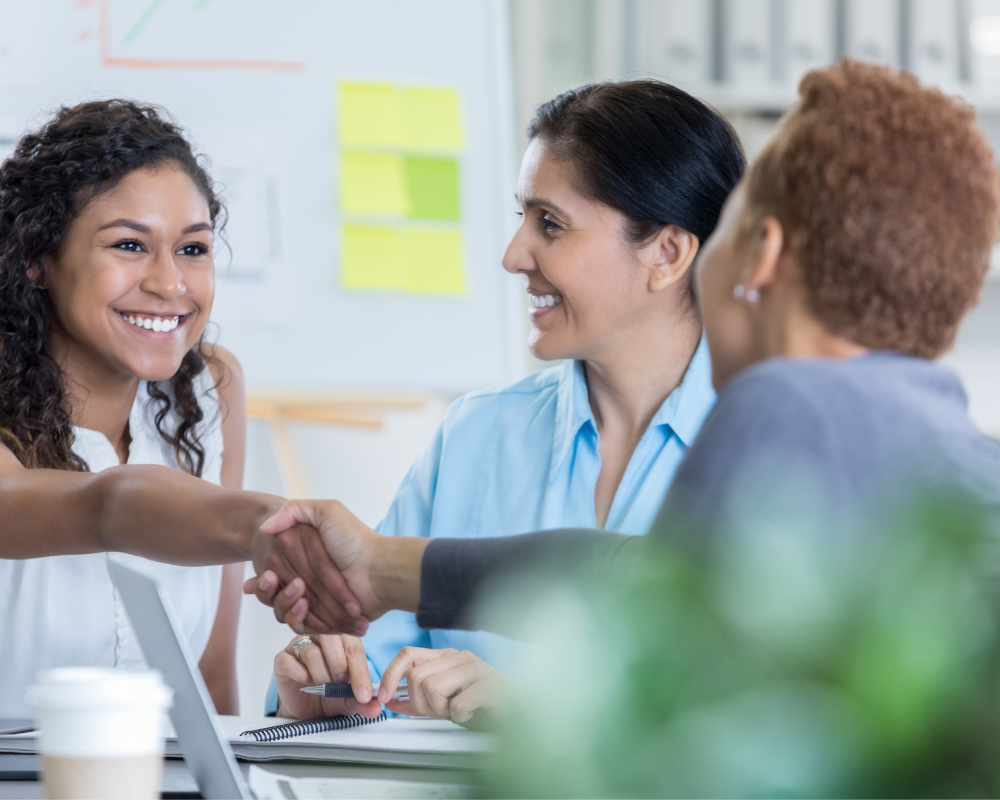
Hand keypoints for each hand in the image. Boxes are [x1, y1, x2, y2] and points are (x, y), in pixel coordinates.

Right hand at [247, 500, 428, 631]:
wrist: (379, 568)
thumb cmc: (354, 538)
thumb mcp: (327, 511)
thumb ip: (294, 510)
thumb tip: (265, 526)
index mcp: (303, 558)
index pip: (273, 571)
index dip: (264, 577)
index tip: (266, 574)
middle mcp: (306, 580)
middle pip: (274, 594)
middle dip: (270, 590)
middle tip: (274, 580)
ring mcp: (314, 601)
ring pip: (282, 611)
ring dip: (284, 603)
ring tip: (298, 593)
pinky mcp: (324, 619)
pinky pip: (300, 625)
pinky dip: (298, 618)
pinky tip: (303, 605)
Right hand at [274, 633, 381, 720]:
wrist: (307, 707)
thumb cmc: (330, 695)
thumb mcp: (349, 700)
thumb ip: (362, 702)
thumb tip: (376, 708)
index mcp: (342, 641)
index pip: (354, 648)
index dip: (360, 672)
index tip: (363, 694)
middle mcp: (320, 638)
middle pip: (331, 639)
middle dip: (339, 665)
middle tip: (340, 684)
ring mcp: (299, 646)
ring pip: (311, 651)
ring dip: (320, 674)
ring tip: (323, 686)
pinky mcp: (282, 658)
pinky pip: (288, 661)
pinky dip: (299, 675)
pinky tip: (305, 683)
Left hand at [378, 647, 509, 729]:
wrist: (518, 712)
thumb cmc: (482, 706)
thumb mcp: (444, 703)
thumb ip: (417, 701)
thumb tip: (389, 701)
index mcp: (447, 657)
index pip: (408, 654)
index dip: (390, 675)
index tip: (383, 697)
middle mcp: (459, 656)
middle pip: (417, 677)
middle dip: (421, 704)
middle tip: (440, 712)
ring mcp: (475, 668)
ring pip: (432, 688)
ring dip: (440, 710)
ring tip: (457, 712)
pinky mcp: (488, 684)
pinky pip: (457, 705)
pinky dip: (460, 718)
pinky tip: (471, 715)